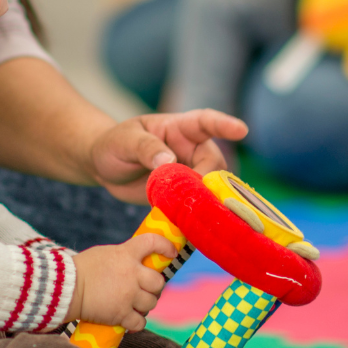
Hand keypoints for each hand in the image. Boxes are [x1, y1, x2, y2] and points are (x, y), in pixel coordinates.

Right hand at [68, 234, 176, 329]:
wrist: (64, 289)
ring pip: (152, 303)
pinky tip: (130, 321)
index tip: (171, 253)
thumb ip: (124, 258)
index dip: (166, 246)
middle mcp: (132, 274)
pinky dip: (137, 323)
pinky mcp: (121, 314)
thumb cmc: (81, 269)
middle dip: (154, 287)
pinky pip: (140, 322)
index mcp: (126, 254)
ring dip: (146, 305)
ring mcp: (128, 295)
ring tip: (135, 305)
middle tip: (146, 290)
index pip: (153, 242)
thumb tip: (139, 264)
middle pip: (159, 282)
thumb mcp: (105, 254)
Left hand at [88, 110, 248, 202]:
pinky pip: (197, 204)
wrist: (104, 168)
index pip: (205, 122)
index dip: (225, 125)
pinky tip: (188, 224)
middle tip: (192, 193)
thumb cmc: (114, 144)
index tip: (242, 130)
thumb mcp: (125, 141)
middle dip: (208, 179)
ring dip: (203, 199)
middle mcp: (190, 150)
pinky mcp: (183, 195)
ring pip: (210, 187)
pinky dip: (195, 214)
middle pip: (214, 163)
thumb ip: (146, 148)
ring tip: (188, 211)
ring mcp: (188, 173)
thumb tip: (168, 160)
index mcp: (179, 128)